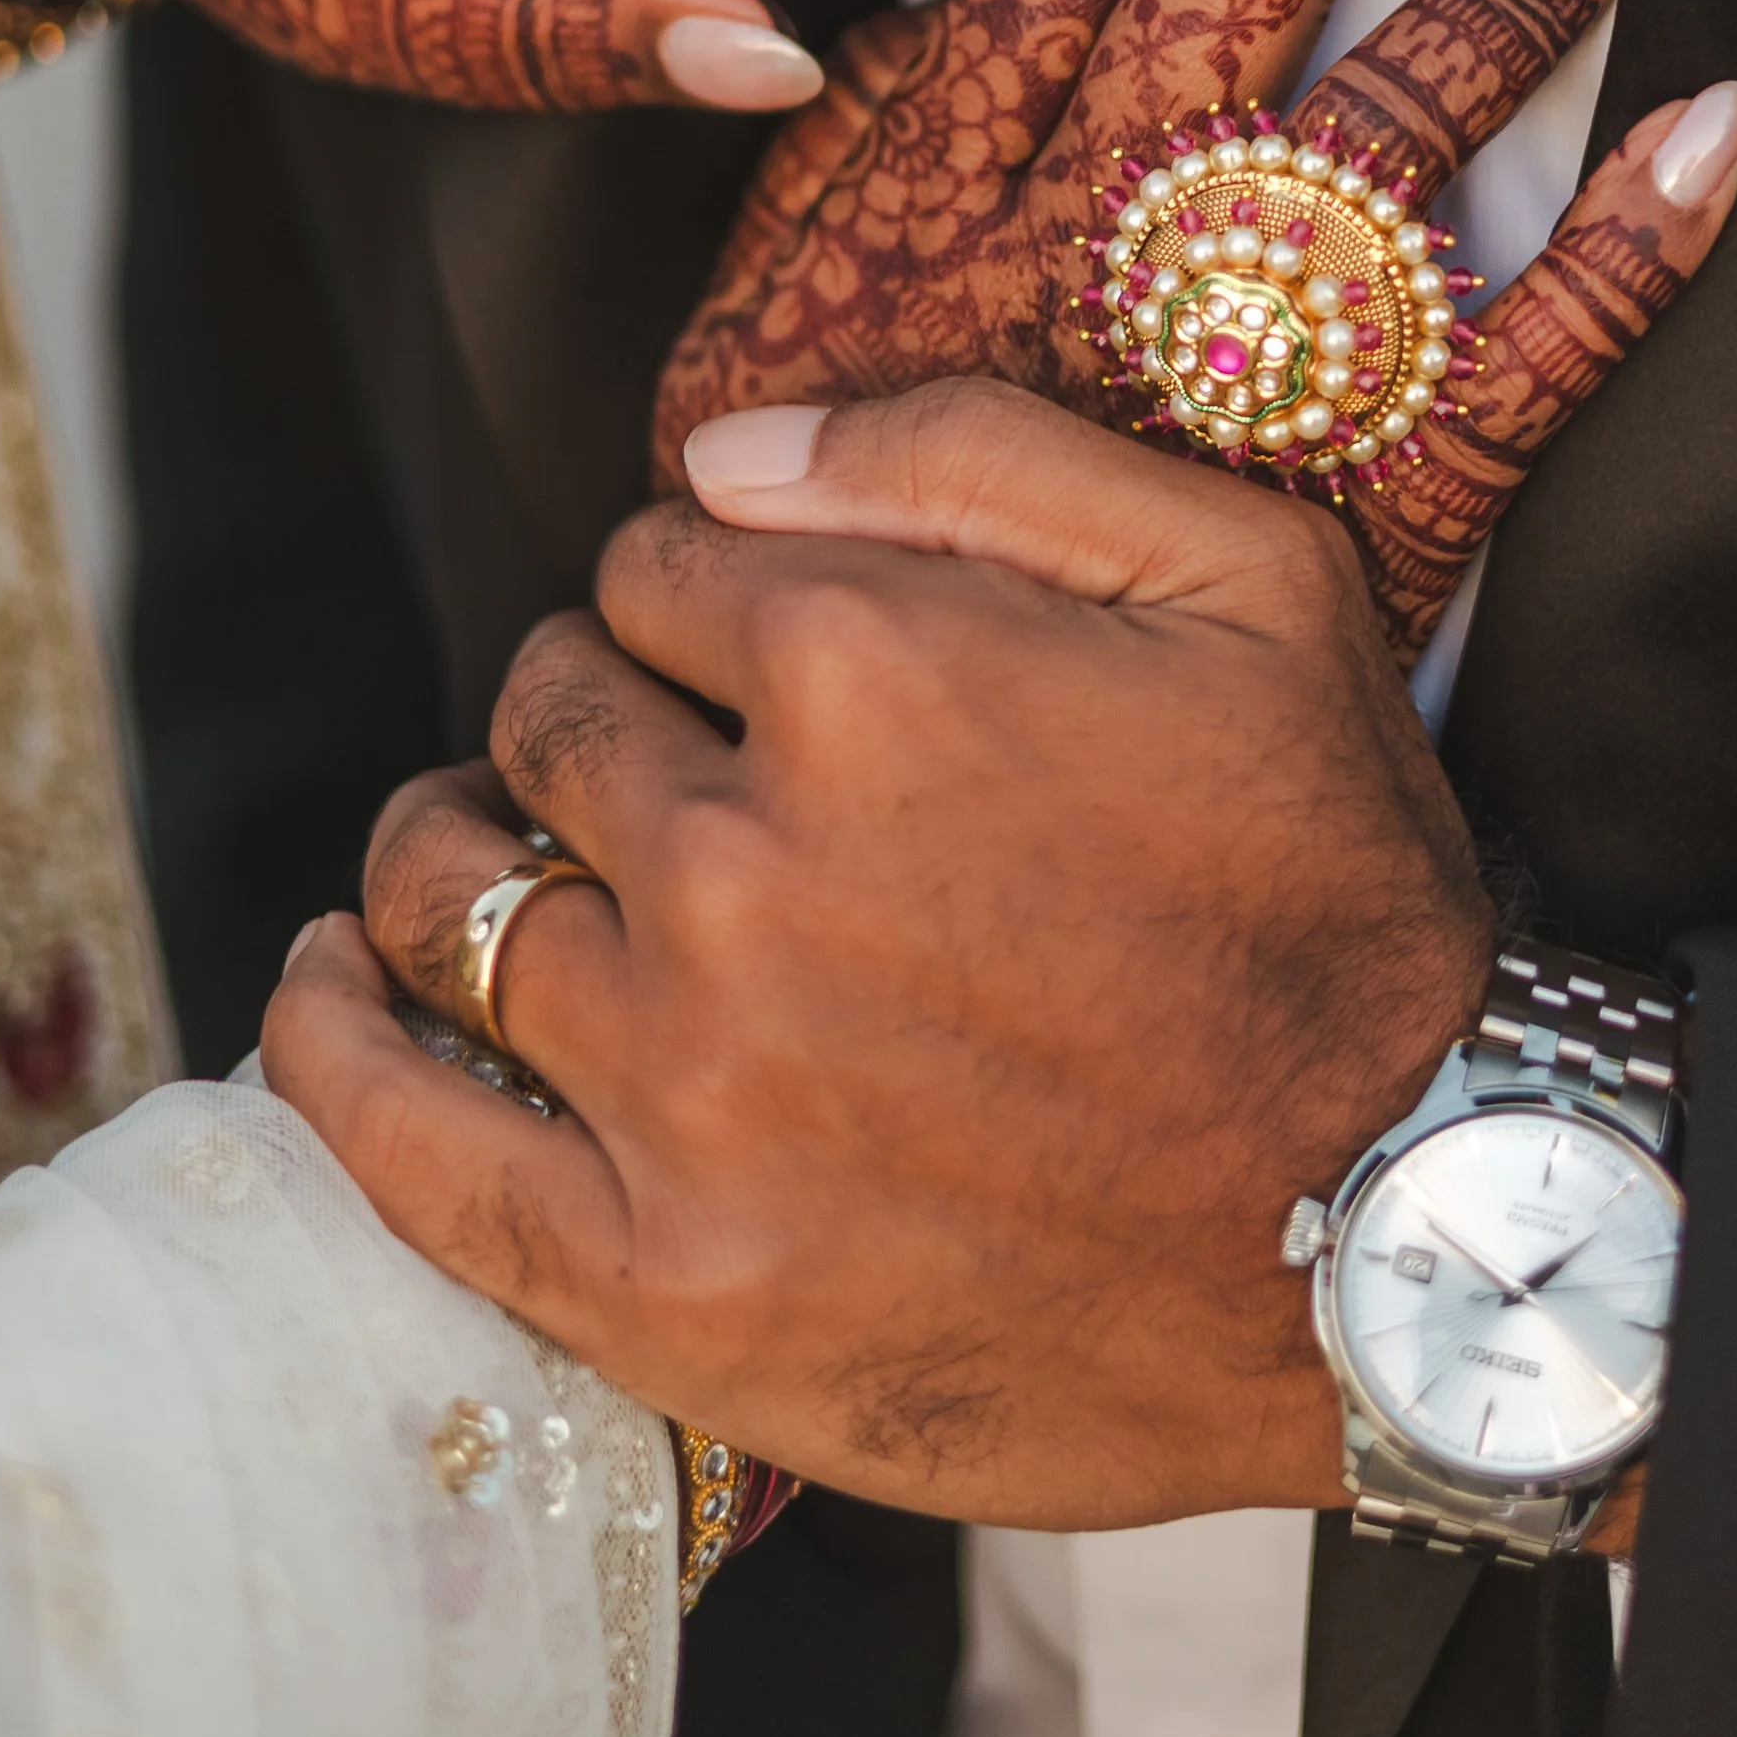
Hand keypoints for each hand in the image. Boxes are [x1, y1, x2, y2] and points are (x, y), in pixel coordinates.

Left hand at [264, 378, 1503, 1526]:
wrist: (1409, 1243)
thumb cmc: (1333, 905)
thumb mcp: (1249, 585)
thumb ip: (974, 455)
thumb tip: (718, 454)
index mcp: (869, 668)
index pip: (648, 564)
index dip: (699, 594)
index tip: (758, 656)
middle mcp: (743, 862)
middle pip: (540, 716)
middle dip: (590, 711)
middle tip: (667, 770)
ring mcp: (684, 1084)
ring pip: (444, 893)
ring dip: (452, 847)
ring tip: (492, 857)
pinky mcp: (657, 1281)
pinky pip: (397, 1137)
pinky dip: (329, 1042)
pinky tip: (328, 989)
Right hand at [654, 0, 1736, 643]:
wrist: (863, 784)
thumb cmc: (809, 529)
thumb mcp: (765, 309)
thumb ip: (852, 132)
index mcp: (955, 169)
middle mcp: (1100, 238)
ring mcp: (1232, 373)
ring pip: (1392, 123)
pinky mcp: (1348, 507)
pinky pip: (1513, 370)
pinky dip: (1625, 255)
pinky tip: (1718, 127)